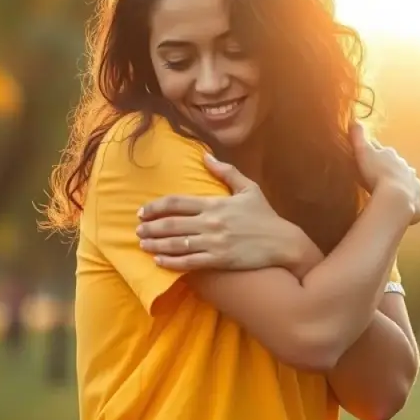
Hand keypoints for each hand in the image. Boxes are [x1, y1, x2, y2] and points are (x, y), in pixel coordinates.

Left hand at [136, 154, 305, 271]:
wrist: (282, 242)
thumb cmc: (264, 216)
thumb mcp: (248, 188)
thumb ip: (226, 172)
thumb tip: (206, 157)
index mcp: (214, 203)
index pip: (177, 202)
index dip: (155, 207)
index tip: (142, 211)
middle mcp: (211, 222)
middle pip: (172, 224)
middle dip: (151, 227)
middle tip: (136, 230)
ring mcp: (214, 242)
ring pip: (177, 243)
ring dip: (156, 244)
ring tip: (142, 245)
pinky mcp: (219, 260)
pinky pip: (190, 262)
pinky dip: (172, 262)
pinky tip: (159, 262)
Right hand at [351, 122, 419, 224]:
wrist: (395, 197)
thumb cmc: (377, 174)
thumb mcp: (364, 152)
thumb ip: (359, 136)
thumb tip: (354, 119)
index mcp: (393, 157)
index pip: (384, 153)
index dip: (377, 155)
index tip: (371, 158)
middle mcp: (407, 169)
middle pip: (398, 167)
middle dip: (392, 170)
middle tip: (380, 177)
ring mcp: (415, 187)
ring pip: (409, 184)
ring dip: (403, 186)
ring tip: (393, 193)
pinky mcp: (418, 205)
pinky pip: (415, 204)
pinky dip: (411, 205)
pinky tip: (405, 210)